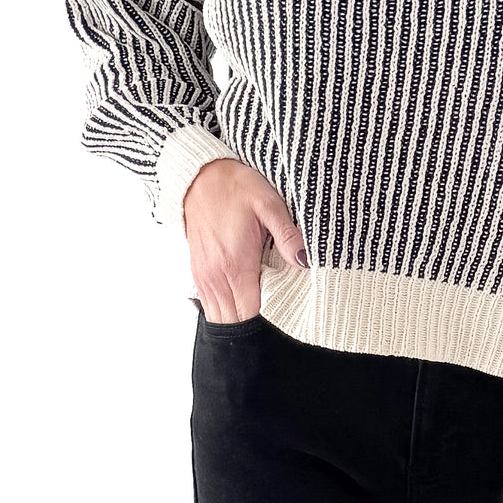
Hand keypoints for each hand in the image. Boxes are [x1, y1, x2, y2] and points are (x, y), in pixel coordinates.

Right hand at [184, 157, 308, 321]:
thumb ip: (288, 236)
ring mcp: (204, 277)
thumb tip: (304, 262)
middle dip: (255, 325)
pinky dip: (226, 308)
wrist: (201, 177)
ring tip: (262, 305)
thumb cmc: (235, 188)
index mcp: (235, 265)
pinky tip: (243, 296)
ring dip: (239, 318)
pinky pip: (210, 305)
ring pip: (220, 317)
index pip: (250, 315)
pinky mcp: (198, 273)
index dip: (268, 321)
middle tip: (278, 313)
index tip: (287, 314)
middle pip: (234, 323)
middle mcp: (215, 276)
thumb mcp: (269, 205)